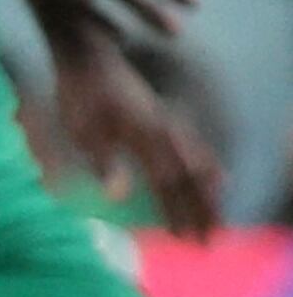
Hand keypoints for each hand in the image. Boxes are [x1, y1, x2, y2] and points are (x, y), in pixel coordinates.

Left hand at [54, 37, 222, 238]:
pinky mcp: (162, 117)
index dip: (179, 213)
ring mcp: (167, 122)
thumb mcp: (82, 131)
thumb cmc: (78, 94)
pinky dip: (207, 165)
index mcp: (147, 138)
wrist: (89, 55)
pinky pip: (193, 147)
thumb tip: (119, 199)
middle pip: (191, 178)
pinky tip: (215, 176)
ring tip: (217, 217)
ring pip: (197, 163)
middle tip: (209, 242)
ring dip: (206, 193)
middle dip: (201, 211)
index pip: (169, 185)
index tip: (188, 240)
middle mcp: (165, 131)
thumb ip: (104, 164)